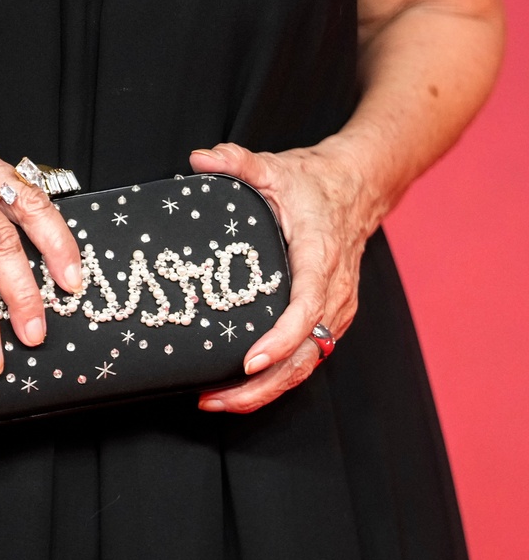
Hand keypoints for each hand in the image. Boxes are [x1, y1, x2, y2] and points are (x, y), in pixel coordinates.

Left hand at [188, 142, 379, 412]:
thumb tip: (200, 159)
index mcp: (320, 255)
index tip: (249, 360)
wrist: (359, 186)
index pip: (305, 307)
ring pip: (307, 364)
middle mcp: (334, 290)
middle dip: (261, 385)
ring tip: (216, 400)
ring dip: (265, 390)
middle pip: (305, 355)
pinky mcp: (330, 317)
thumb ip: (238, 162)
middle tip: (214, 398)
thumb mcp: (274, 166)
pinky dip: (277, 378)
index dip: (280, 339)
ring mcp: (336, 308)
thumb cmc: (313, 181)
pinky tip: (239, 386)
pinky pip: (307, 358)